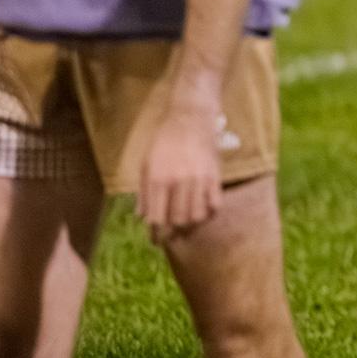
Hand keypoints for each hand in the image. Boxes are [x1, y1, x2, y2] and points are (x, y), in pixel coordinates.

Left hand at [136, 99, 223, 244]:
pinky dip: (208, 212)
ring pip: (196, 216)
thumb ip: (144, 192)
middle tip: (171, 233)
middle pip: (177, 220)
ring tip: (185, 221)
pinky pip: (214, 205)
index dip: (155, 232)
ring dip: (190, 223)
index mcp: (158, 179)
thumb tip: (142, 216)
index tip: (155, 239)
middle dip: (173, 231)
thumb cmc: (164, 140)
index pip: (157, 218)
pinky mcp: (214, 176)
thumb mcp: (146, 163)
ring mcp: (199, 180)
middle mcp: (178, 182)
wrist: (190, 118)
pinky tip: (202, 210)